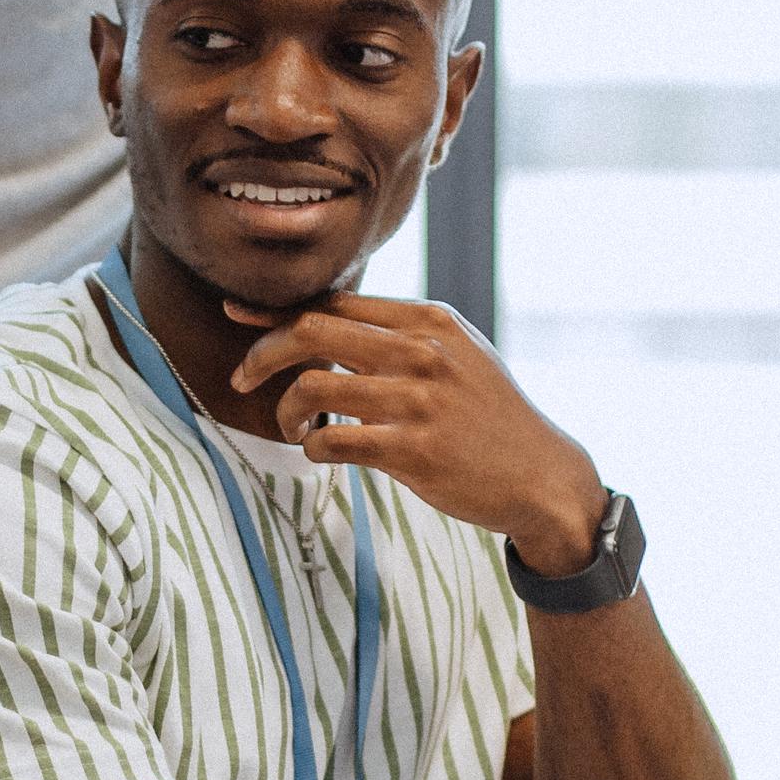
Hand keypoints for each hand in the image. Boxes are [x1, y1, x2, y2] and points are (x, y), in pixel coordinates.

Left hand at [226, 293, 607, 574]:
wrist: (542, 476)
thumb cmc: (490, 415)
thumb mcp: (459, 353)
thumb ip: (402, 332)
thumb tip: (326, 318)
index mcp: (429, 320)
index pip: (334, 303)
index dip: (277, 311)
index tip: (238, 319)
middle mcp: (422, 352)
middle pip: (311, 332)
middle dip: (262, 353)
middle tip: (242, 378)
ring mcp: (419, 401)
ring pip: (313, 387)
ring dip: (288, 410)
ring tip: (295, 427)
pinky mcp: (413, 451)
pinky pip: (333, 440)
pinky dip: (312, 446)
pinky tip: (320, 450)